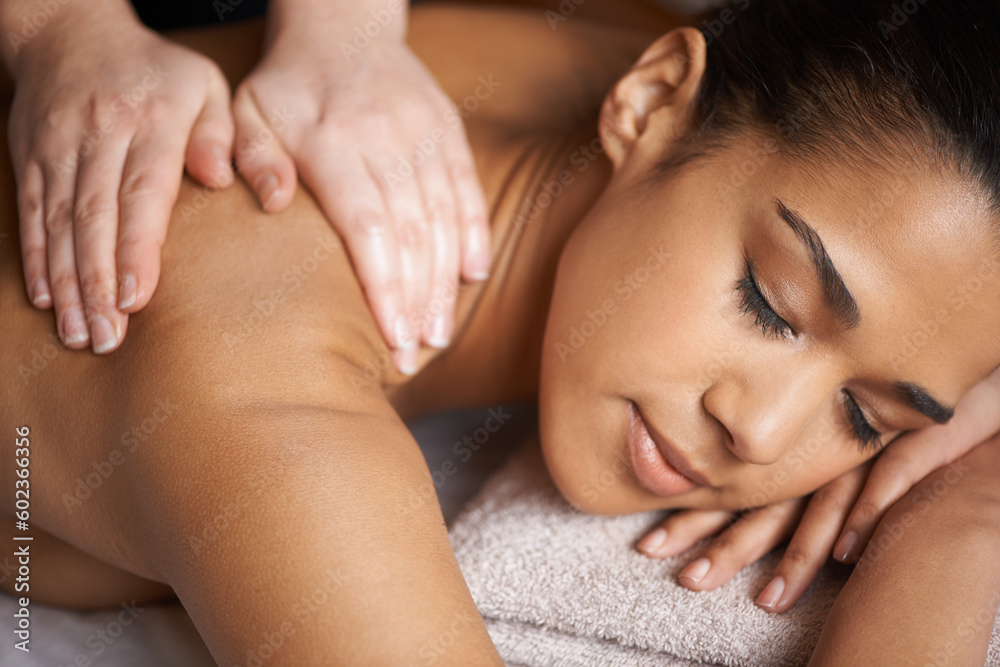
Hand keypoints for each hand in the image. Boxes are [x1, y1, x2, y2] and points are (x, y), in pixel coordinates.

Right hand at [7, 6, 233, 352]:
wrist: (71, 30)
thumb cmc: (158, 72)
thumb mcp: (206, 86)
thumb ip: (223, 134)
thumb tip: (219, 179)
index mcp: (149, 122)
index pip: (141, 194)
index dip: (135, 249)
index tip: (134, 297)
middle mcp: (98, 136)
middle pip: (94, 218)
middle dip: (97, 283)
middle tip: (107, 337)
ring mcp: (58, 148)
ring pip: (58, 223)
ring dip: (67, 282)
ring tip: (79, 333)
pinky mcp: (30, 158)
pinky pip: (31, 213)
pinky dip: (36, 258)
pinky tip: (45, 298)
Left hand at [232, 30, 490, 372]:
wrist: (343, 24)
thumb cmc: (287, 83)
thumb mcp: (248, 110)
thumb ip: (253, 158)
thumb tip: (271, 203)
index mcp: (333, 140)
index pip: (368, 226)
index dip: (384, 286)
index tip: (391, 337)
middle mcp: (386, 139)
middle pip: (411, 233)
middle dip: (416, 300)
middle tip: (416, 353)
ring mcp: (423, 135)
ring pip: (443, 218)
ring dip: (445, 280)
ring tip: (440, 333)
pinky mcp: (448, 132)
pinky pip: (467, 189)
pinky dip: (474, 234)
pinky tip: (473, 275)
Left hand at [635, 364, 999, 612]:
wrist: (937, 373)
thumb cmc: (866, 406)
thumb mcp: (814, 436)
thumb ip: (777, 467)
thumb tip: (722, 500)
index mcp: (785, 457)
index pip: (731, 494)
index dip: (693, 520)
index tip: (651, 544)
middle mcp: (811, 458)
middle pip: (763, 507)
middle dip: (724, 545)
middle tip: (686, 577)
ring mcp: (856, 453)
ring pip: (821, 509)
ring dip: (796, 558)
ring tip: (769, 600)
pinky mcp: (904, 442)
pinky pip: (887, 481)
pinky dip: (866, 513)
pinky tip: (847, 557)